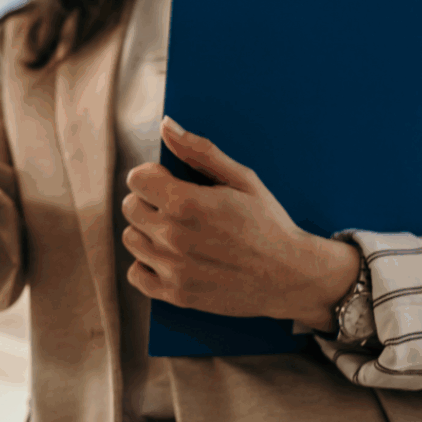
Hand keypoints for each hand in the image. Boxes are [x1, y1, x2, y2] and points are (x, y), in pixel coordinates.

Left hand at [121, 117, 359, 329]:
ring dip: (147, 232)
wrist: (291, 275)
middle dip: (149, 201)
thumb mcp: (241, 179)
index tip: (169, 181)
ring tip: (176, 231)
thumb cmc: (269, 223)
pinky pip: (135, 275)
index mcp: (185, 203)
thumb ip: (199, 151)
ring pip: (130, 239)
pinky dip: (147, 265)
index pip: (136, 179)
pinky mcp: (176, 295)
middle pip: (129, 207)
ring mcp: (173, 269)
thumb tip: (167, 125)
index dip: (152, 175)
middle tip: (177, 206)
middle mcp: (172, 237)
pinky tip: (170, 257)